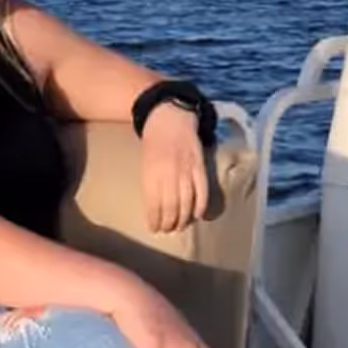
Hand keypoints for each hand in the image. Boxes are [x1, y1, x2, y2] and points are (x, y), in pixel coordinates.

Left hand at [140, 102, 208, 232]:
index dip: (154, 219)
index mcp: (151, 172)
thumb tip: (154, 208)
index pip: (153, 203)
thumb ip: (150, 183)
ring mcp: (186, 169)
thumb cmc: (153, 141)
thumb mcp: (145, 162)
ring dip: (183, 219)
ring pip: (187, 202)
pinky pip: (202, 191)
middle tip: (167, 230)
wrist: (170, 116)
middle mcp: (169, 172)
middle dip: (169, 223)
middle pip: (171, 206)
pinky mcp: (200, 166)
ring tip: (180, 227)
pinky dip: (200, 206)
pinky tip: (197, 215)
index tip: (154, 229)